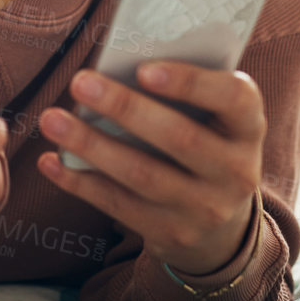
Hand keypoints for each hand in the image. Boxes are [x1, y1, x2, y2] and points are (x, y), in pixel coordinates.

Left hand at [36, 61, 263, 277]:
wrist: (221, 226)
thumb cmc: (206, 144)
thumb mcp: (214, 120)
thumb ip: (184, 94)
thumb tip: (116, 66)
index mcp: (248, 128)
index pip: (233, 99)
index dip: (191, 83)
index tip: (144, 69)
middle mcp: (236, 171)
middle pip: (179, 137)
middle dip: (124, 107)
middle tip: (79, 81)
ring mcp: (205, 209)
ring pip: (141, 175)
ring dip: (91, 145)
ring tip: (52, 120)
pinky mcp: (171, 234)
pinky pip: (119, 206)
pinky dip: (80, 182)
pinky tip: (51, 161)